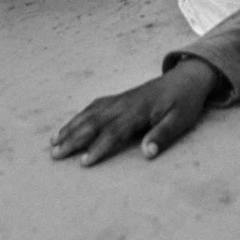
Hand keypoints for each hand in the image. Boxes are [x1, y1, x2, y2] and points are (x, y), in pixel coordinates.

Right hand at [50, 58, 221, 164]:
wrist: (186, 78)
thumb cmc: (184, 102)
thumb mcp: (181, 120)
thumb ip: (163, 135)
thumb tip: (147, 153)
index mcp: (138, 110)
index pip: (114, 132)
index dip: (99, 147)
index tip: (84, 162)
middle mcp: (124, 104)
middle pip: (94, 123)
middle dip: (74, 139)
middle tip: (55, 155)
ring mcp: (119, 99)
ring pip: (90, 114)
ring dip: (71, 128)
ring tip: (54, 142)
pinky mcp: (119, 98)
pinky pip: (94, 106)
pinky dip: (80, 116)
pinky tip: (70, 125)